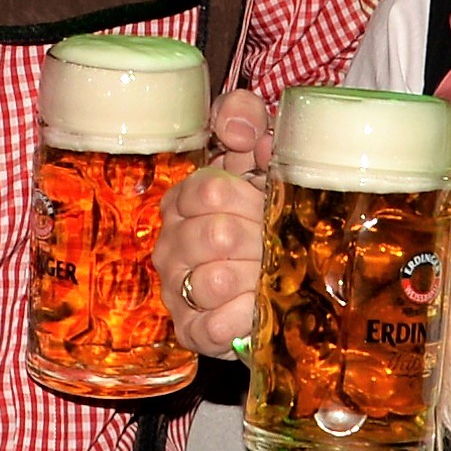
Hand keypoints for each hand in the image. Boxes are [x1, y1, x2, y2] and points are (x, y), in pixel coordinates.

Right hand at [156, 89, 269, 358]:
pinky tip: (259, 310)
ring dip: (253, 278)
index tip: (266, 202)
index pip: (208, 191)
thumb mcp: (258, 154)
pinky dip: (242, 319)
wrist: (279, 274)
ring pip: (212, 280)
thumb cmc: (263, 209)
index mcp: (184, 201)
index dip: (247, 197)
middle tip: (277, 243)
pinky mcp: (192, 331)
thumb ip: (245, 118)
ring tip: (270, 276)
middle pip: (215, 235)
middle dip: (257, 238)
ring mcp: (178, 290)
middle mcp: (171, 246)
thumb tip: (242, 133)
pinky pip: (212, 326)